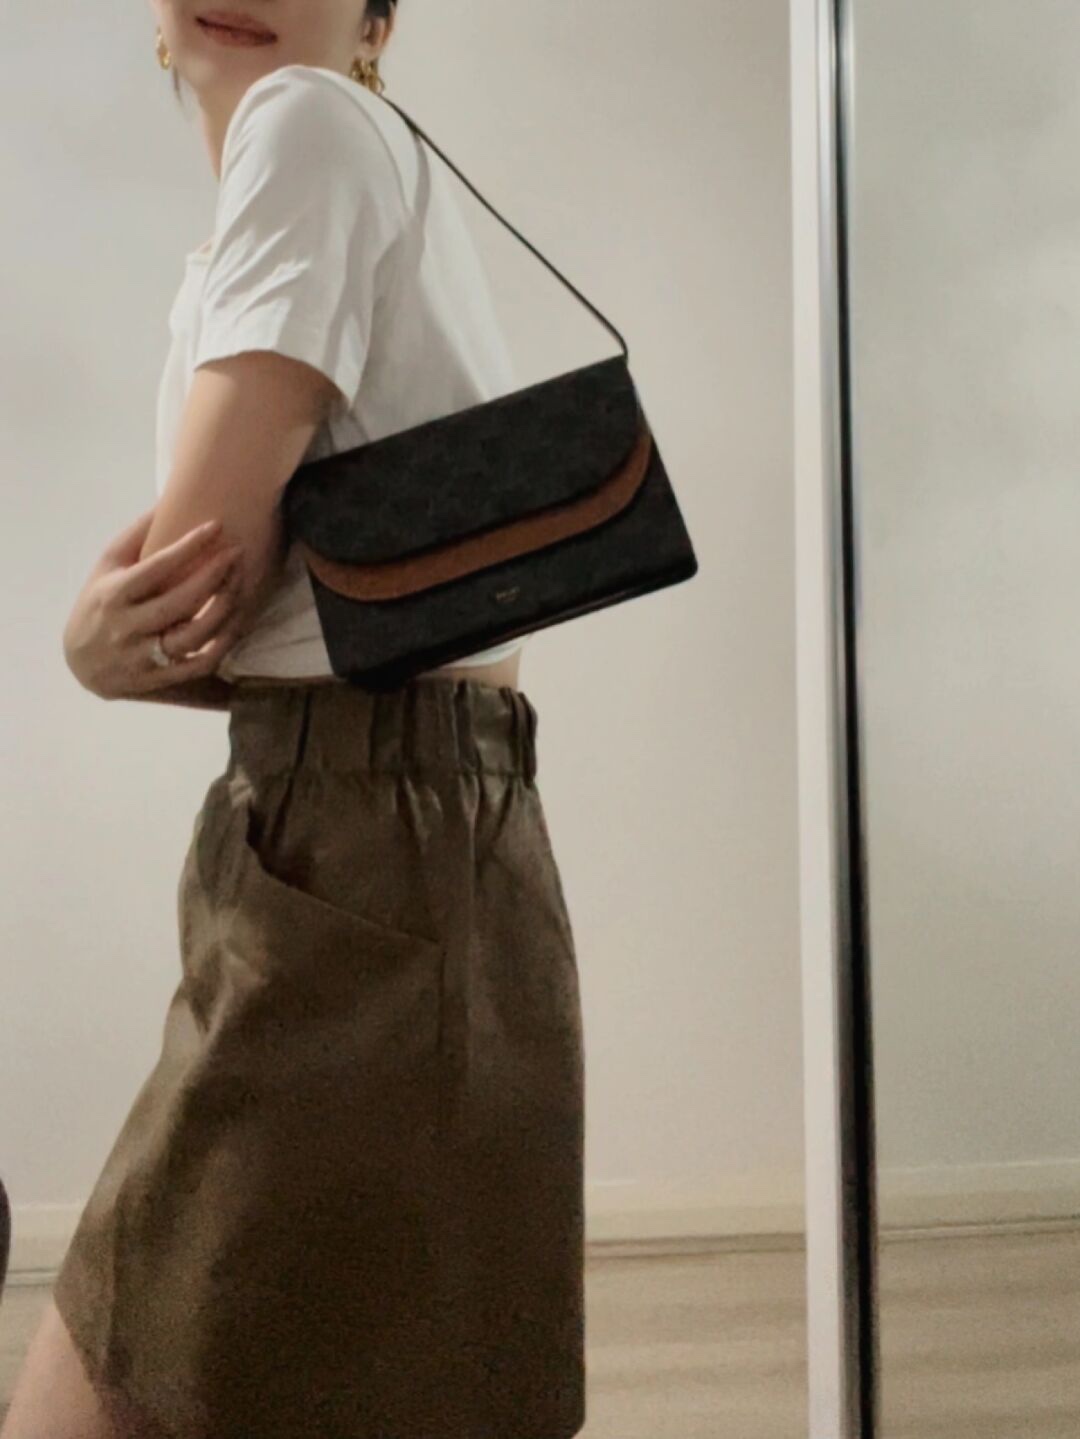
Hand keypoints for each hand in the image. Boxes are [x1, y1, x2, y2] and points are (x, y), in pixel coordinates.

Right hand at [62, 508, 247, 700]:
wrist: (79, 663)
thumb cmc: (100, 602)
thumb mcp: (107, 565)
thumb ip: (136, 535)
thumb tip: (167, 499)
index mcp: (114, 594)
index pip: (155, 567)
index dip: (188, 546)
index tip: (216, 526)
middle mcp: (127, 626)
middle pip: (180, 602)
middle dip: (213, 576)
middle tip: (237, 553)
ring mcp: (143, 655)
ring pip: (192, 635)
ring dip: (223, 610)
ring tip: (242, 585)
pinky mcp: (159, 678)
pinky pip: (198, 664)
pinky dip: (222, 645)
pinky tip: (238, 622)